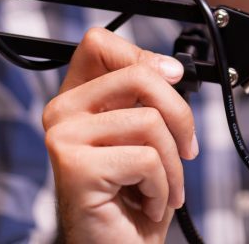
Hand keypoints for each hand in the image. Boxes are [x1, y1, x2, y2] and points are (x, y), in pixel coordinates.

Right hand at [42, 28, 198, 243]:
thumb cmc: (136, 198)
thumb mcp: (147, 136)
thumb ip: (148, 99)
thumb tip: (173, 70)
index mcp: (78, 98)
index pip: (98, 42)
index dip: (142, 54)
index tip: (172, 76)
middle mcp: (61, 112)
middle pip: (140, 76)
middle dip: (181, 116)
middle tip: (186, 150)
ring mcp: (63, 138)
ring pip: (151, 121)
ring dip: (174, 165)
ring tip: (163, 189)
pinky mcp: (74, 166)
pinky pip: (147, 158)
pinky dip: (163, 187)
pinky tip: (147, 204)